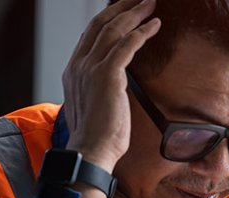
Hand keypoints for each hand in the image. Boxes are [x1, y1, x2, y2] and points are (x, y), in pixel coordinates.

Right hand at [62, 0, 160, 171]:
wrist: (91, 152)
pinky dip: (142, 32)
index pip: (90, 34)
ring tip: (151, 3)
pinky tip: (155, 25)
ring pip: (114, 30)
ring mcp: (90, 68)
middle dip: (122, 7)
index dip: (109, 18)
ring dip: (134, 13)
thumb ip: (99, 88)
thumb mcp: (94, 105)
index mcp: (73, 71)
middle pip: (100, 24)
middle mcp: (79, 65)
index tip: (125, 9)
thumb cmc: (98, 137)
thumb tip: (114, 83)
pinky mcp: (107, 75)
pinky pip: (126, 45)